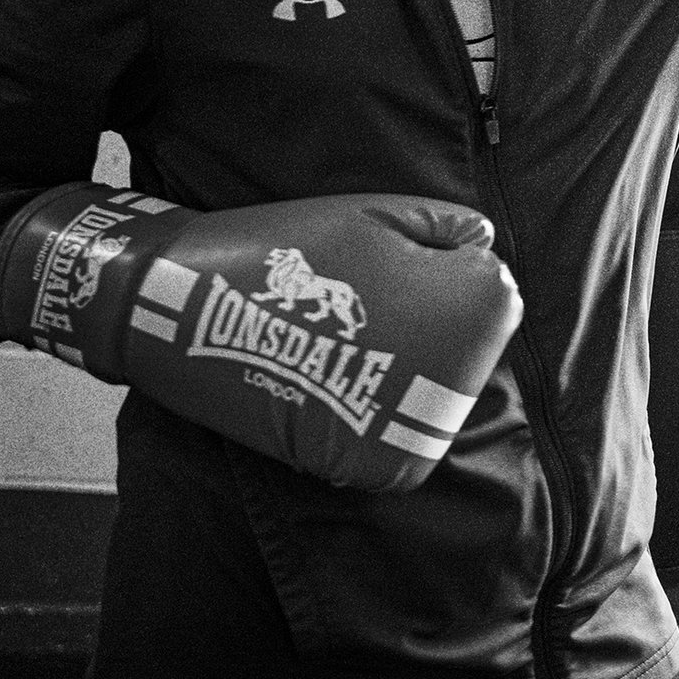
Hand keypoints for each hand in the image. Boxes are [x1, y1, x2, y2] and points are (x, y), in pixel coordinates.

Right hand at [0, 186, 523, 491]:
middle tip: (356, 309)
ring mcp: (425, 426)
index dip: (435, 271)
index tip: (382, 268)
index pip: (490, 289)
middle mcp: (468, 375)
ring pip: (435, 392)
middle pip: (468, 345)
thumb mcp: (379, 213)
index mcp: (478, 306)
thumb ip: (447, 225)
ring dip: (400, 368)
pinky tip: (329, 379)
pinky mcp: (380, 465)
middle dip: (425, 322)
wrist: (189, 311)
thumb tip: (485, 241)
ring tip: (336, 341)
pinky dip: (373, 413)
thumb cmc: (289, 251)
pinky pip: (402, 440)